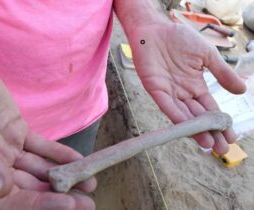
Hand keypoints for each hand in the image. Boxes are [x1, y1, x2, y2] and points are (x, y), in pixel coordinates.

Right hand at [0, 45, 95, 209]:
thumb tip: (2, 189)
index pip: (10, 200)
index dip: (39, 204)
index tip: (68, 203)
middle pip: (30, 188)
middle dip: (60, 195)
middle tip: (88, 201)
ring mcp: (6, 147)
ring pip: (39, 168)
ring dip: (64, 176)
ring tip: (90, 182)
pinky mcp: (16, 130)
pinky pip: (41, 146)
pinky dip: (59, 153)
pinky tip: (77, 160)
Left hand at [129, 23, 245, 153]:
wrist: (156, 29)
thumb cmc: (179, 39)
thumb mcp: (207, 55)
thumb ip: (222, 73)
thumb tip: (242, 90)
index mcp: (196, 85)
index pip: (211, 109)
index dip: (220, 123)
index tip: (231, 137)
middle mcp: (184, 93)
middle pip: (199, 117)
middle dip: (211, 132)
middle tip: (222, 150)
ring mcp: (170, 92)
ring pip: (184, 116)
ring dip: (195, 130)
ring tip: (209, 144)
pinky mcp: (156, 90)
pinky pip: (168, 106)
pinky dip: (177, 117)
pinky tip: (188, 128)